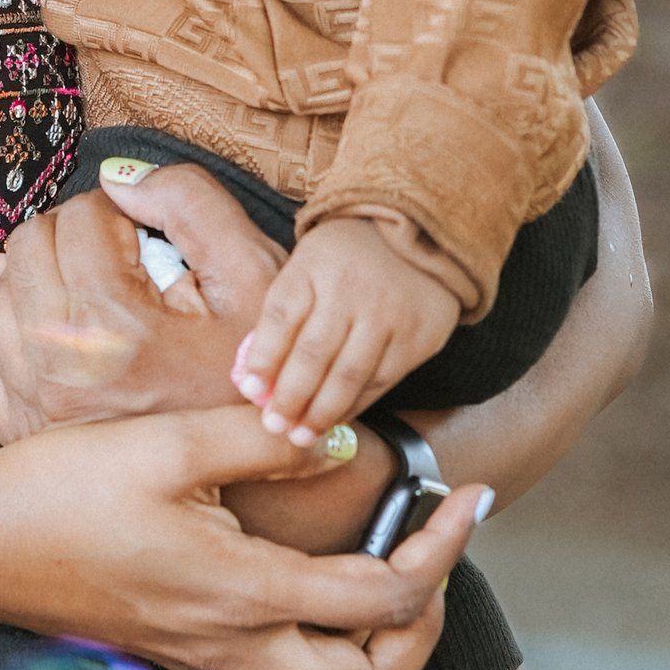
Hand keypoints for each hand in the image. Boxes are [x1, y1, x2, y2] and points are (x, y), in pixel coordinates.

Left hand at [0, 163, 284, 441]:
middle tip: (115, 252)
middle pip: (28, 247)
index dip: (116, 211)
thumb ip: (190, 204)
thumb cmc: (259, 363)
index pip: (80, 219)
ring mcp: (34, 404)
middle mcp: (61, 370)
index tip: (141, 234)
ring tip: (87, 282)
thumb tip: (114, 177)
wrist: (256, 457)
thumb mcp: (253, 273)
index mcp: (116, 329)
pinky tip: (31, 306)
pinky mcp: (20, 426)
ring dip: (38, 271)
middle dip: (71, 233)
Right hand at [0, 402, 489, 669]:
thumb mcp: (161, 443)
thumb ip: (259, 438)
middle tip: (429, 554)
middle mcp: (234, 640)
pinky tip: (298, 554)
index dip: (443, 549)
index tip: (467, 495)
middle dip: (422, 630)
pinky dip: (315, 620)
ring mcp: (205, 653)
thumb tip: (336, 437)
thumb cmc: (55, 492)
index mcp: (242, 591)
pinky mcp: (180, 646)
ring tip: (379, 557)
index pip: (384, 597)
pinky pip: (274, 657)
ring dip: (373, 634)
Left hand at [232, 217, 459, 439]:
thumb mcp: (307, 266)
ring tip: (300, 436)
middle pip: (313, 354)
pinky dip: (355, 406)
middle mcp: (350, 291)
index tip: (251, 391)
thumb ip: (283, 314)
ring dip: (320, 413)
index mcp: (312, 267)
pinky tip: (335, 420)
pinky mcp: (416, 337)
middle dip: (289, 397)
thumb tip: (254, 376)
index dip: (263, 359)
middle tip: (273, 426)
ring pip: (348, 375)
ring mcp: (386, 315)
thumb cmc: (345, 258)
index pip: (281, 318)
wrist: (418, 233)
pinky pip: (380, 381)